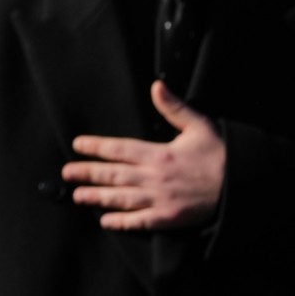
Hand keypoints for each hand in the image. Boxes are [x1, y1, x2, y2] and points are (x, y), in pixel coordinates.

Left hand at [61, 80, 224, 230]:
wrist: (241, 186)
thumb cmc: (220, 154)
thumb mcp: (198, 126)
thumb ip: (173, 107)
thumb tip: (156, 85)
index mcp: (158, 154)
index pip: (119, 149)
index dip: (95, 147)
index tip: (77, 145)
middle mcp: (154, 177)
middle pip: (113, 174)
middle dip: (87, 173)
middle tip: (66, 173)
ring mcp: (160, 199)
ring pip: (121, 198)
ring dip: (97, 197)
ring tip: (77, 195)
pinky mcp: (169, 218)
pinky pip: (140, 221)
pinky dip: (121, 222)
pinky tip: (105, 221)